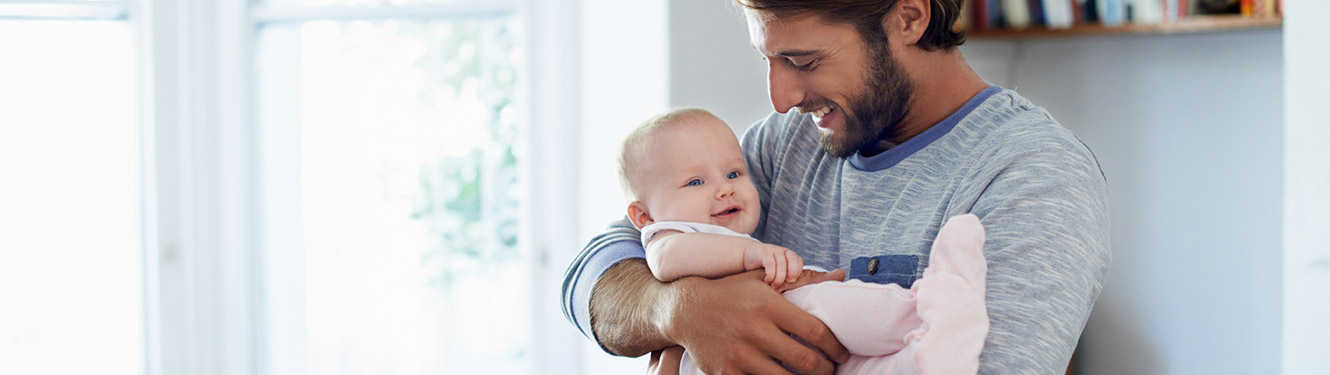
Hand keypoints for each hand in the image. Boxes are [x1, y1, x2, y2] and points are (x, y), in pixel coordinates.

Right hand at [663, 268, 848, 374]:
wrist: (686, 310)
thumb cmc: (731, 293)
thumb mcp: (763, 280)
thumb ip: (802, 281)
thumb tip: (840, 276)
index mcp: (768, 306)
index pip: (816, 332)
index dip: (836, 347)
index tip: (841, 353)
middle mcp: (755, 330)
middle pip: (806, 361)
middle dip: (826, 370)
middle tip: (830, 369)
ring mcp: (739, 354)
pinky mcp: (726, 372)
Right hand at [744, 244, 804, 288]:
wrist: (748, 255)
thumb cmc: (765, 267)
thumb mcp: (777, 269)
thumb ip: (786, 275)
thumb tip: (793, 286)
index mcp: (789, 255)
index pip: (799, 261)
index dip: (797, 272)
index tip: (790, 281)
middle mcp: (783, 251)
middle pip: (793, 259)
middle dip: (792, 273)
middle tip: (786, 282)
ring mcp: (773, 250)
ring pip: (782, 263)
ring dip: (779, 278)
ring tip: (773, 286)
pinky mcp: (764, 253)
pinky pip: (770, 264)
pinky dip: (770, 275)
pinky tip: (767, 280)